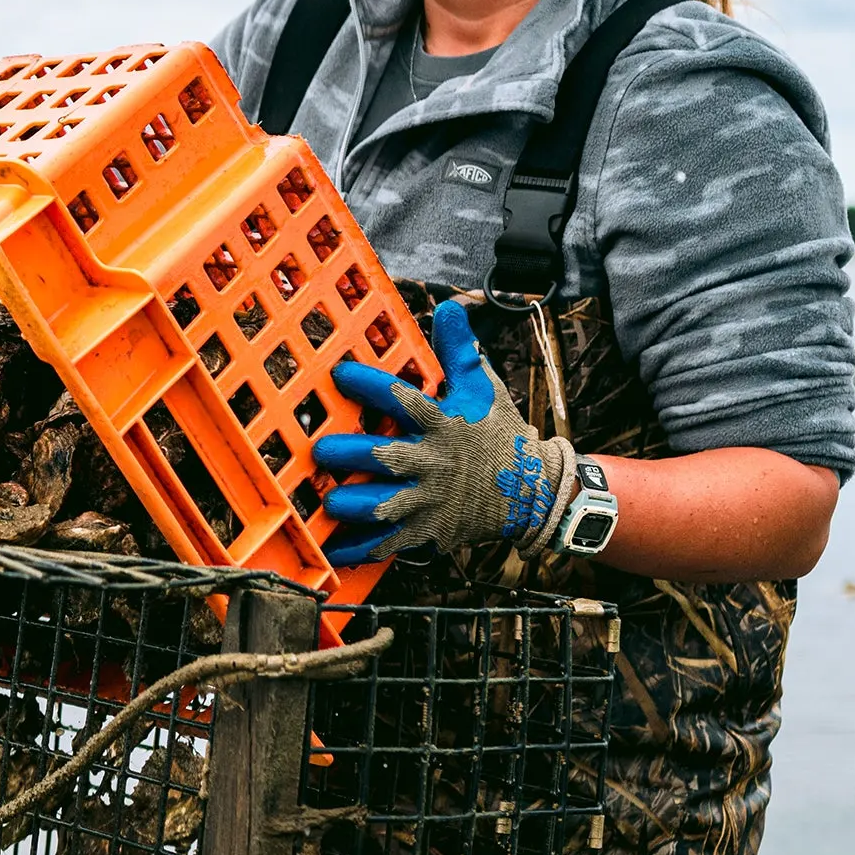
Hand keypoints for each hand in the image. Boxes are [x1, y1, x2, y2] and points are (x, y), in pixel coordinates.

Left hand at [313, 299, 575, 565]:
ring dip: (353, 504)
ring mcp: (431, 501)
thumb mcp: (484, 389)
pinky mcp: (429, 531)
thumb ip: (460, 350)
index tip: (341, 373)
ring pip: (385, 505)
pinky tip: (331, 548)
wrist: (533, 491)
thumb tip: (450, 306)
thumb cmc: (499, 434)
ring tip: (327, 502)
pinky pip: (388, 543)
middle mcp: (434, 462)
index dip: (371, 385)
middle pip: (386, 458)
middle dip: (351, 455)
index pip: (404, 399)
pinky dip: (359, 548)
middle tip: (321, 451)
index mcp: (443, 423)